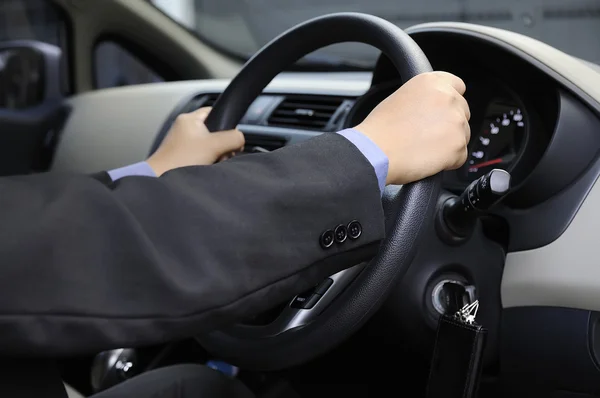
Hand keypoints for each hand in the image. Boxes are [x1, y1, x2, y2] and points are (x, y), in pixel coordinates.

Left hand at [147, 107, 244, 175]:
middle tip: (221, 156)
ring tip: (212, 164)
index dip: (227, 125)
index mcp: (189, 119)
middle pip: (215, 132)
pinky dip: (207, 163)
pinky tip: (206, 170)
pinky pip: (202, 157)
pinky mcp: (181, 158)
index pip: (216, 113)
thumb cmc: (181, 161)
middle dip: (223, 146)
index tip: (230, 140)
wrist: (161, 181)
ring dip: (216, 156)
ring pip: (210, 146)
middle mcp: (184, 128)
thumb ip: (234, 138)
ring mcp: (182, 144)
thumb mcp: (215, 145)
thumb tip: (240, 140)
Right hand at [355, 71, 470, 184]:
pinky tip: (427, 159)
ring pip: (462, 135)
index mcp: (433, 82)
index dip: (449, 102)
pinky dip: (448, 162)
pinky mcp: (458, 146)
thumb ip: (424, 98)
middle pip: (462, 112)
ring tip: (422, 148)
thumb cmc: (380, 129)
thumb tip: (433, 109)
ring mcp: (456, 122)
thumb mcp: (401, 97)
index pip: (458, 86)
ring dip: (448, 144)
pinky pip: (460, 156)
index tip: (442, 112)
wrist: (376, 152)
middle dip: (449, 124)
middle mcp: (448, 98)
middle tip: (426, 135)